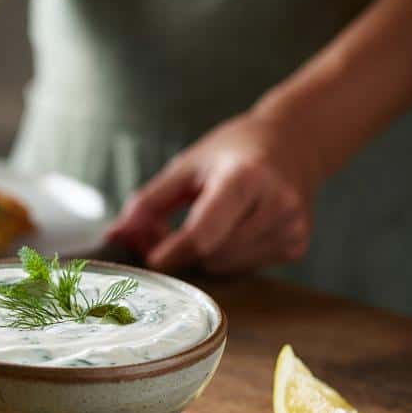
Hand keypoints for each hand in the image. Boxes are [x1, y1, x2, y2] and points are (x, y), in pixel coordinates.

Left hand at [106, 112, 322, 274]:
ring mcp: (291, 228)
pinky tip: (235, 230)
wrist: (295, 143)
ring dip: (204, 257)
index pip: (202, 234)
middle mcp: (277, 205)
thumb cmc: (234, 152)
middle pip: (211, 255)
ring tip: (208, 225)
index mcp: (246, 178)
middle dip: (183, 252)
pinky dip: (228, 258)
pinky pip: (245, 269)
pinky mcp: (297, 245)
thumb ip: (149, 203)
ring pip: (226, 268)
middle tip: (171, 233)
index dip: (171, 252)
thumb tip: (115, 236)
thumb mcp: (187, 167)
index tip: (150, 260)